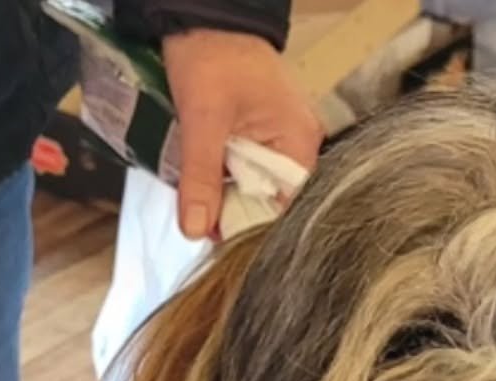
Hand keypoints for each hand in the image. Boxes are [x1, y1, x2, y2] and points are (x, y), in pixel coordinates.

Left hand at [163, 29, 322, 239]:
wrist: (205, 14)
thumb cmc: (212, 57)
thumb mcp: (202, 119)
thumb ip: (201, 177)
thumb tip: (195, 231)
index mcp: (300, 145)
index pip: (284, 208)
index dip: (252, 229)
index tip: (220, 242)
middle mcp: (300, 147)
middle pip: (271, 201)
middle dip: (237, 215)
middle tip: (202, 227)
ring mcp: (283, 141)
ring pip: (257, 188)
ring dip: (229, 198)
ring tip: (202, 208)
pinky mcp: (265, 136)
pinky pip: (249, 170)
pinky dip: (227, 179)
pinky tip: (208, 185)